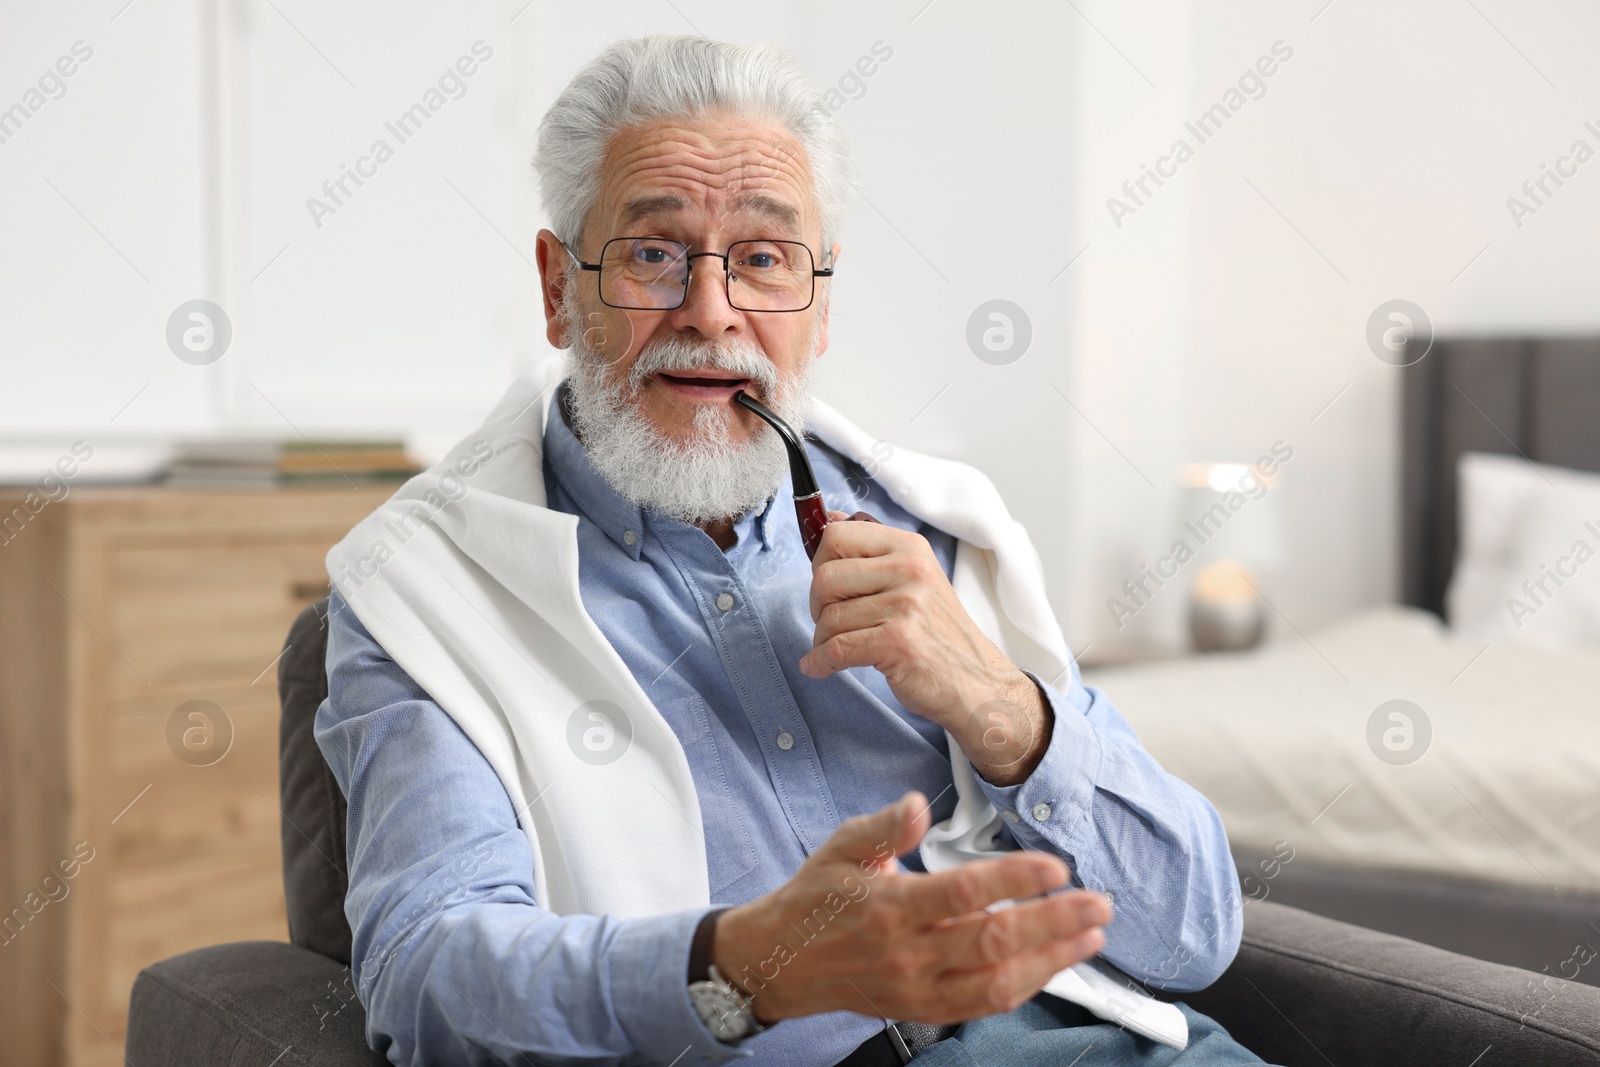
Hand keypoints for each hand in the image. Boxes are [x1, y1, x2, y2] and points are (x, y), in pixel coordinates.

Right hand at [711, 792, 1111, 1024]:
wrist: (781, 962)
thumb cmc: (814, 900)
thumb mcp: (841, 847)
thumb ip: (884, 825)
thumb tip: (918, 806)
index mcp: (888, 906)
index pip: (963, 894)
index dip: (1014, 880)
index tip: (1054, 866)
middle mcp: (907, 953)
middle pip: (993, 941)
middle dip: (1053, 921)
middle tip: (1097, 904)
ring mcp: (918, 988)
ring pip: (997, 981)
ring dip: (1052, 960)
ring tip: (1090, 936)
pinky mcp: (923, 1010)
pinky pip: (983, 1004)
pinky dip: (1024, 987)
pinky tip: (1053, 965)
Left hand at [799, 513, 1051, 784]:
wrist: (977, 681)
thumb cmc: (939, 634)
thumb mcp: (916, 579)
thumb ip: (873, 552)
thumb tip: (829, 519)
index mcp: (910, 548)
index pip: (838, 536)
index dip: (820, 563)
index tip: (829, 587)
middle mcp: (910, 570)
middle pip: (825, 577)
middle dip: (817, 606)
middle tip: (832, 624)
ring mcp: (906, 606)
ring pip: (829, 618)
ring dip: (822, 641)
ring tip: (839, 650)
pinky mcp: (897, 642)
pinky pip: (836, 649)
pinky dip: (821, 663)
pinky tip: (822, 667)